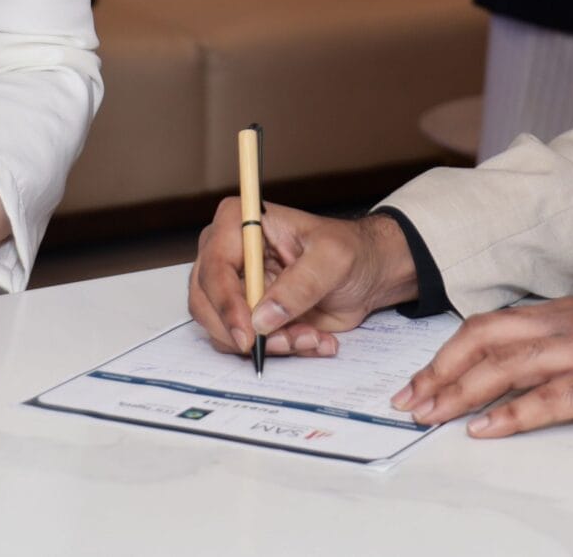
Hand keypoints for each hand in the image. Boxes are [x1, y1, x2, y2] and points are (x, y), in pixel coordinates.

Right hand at [187, 201, 414, 358]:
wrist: (367, 274)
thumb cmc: (351, 251)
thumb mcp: (334, 258)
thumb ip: (301, 284)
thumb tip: (263, 317)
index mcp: (241, 222)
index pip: (214, 266)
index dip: (226, 303)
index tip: (249, 333)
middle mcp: (229, 253)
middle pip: (206, 302)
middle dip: (245, 331)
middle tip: (286, 342)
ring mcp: (235, 286)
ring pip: (224, 329)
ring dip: (268, 343)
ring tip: (310, 336)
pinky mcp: (247, 314)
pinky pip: (245, 343)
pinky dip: (278, 349)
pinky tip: (311, 338)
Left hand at [392, 300, 572, 436]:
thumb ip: (557, 345)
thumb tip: (514, 371)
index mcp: (561, 312)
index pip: (487, 326)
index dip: (447, 353)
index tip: (420, 379)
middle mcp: (565, 324)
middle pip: (484, 339)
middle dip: (440, 370)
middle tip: (410, 400)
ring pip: (506, 366)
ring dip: (462, 392)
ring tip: (432, 414)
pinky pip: (547, 398)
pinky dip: (511, 414)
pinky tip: (487, 429)